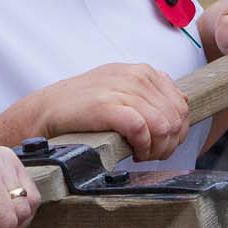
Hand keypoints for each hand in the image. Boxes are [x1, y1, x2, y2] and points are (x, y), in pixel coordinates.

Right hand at [27, 63, 190, 161]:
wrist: (46, 109)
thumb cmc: (84, 105)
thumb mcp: (121, 88)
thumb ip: (150, 93)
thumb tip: (181, 105)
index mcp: (143, 71)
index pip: (181, 105)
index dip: (178, 131)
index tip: (161, 144)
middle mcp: (136, 76)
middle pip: (176, 118)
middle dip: (169, 143)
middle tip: (152, 155)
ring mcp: (121, 89)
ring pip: (164, 125)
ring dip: (157, 148)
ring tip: (142, 155)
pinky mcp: (107, 106)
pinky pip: (142, 129)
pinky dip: (143, 147)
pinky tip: (134, 153)